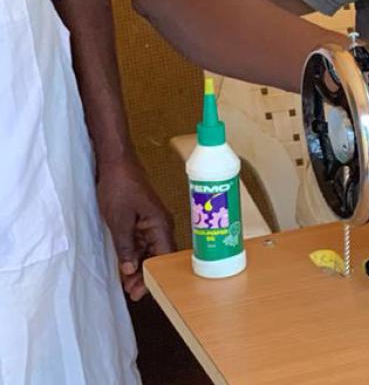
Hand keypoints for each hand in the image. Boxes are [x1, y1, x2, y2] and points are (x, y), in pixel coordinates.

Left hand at [96, 156, 175, 300]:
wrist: (115, 163)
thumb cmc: (120, 186)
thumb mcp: (119, 221)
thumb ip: (126, 247)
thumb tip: (131, 270)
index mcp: (160, 225)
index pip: (163, 257)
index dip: (154, 276)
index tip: (142, 292)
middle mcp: (160, 225)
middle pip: (158, 256)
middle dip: (146, 276)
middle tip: (132, 294)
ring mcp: (151, 222)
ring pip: (149, 251)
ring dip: (139, 267)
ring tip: (128, 285)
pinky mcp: (142, 220)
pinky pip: (142, 243)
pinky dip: (134, 255)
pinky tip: (127, 267)